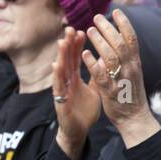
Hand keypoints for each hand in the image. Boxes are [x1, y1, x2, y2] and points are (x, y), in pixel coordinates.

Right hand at [52, 27, 101, 159]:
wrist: (78, 131)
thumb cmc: (84, 110)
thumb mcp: (95, 90)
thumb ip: (97, 74)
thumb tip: (103, 59)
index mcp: (76, 78)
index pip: (78, 58)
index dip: (79, 45)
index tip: (83, 30)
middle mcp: (68, 81)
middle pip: (68, 60)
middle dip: (69, 44)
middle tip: (70, 28)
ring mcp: (63, 91)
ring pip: (61, 70)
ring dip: (61, 55)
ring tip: (62, 41)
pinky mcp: (61, 101)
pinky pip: (59, 87)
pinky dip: (57, 76)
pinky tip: (56, 65)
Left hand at [81, 10, 157, 148]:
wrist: (135, 118)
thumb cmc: (131, 94)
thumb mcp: (132, 72)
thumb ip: (124, 58)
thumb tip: (113, 42)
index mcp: (135, 62)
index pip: (132, 38)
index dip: (125, 23)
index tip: (116, 11)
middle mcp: (130, 68)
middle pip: (120, 43)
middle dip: (108, 28)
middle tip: (97, 17)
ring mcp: (121, 79)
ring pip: (111, 56)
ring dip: (100, 41)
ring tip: (89, 30)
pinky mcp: (111, 91)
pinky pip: (102, 75)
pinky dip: (93, 63)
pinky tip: (85, 54)